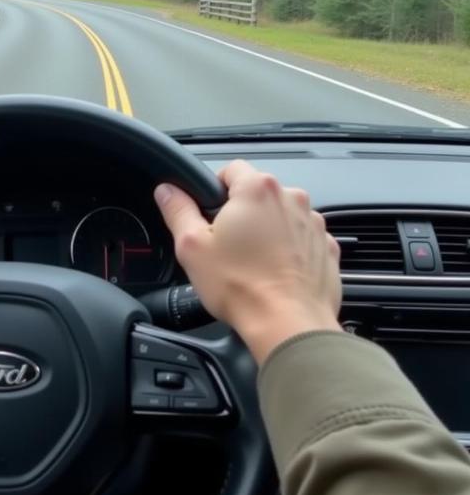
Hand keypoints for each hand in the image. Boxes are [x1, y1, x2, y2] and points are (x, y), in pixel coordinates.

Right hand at [154, 160, 341, 363]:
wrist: (288, 325)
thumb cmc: (241, 287)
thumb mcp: (192, 246)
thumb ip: (178, 210)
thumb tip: (167, 191)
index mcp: (257, 189)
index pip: (231, 169)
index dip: (215, 189)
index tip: (209, 213)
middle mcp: (291, 198)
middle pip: (258, 193)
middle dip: (241, 212)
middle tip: (226, 244)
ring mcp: (314, 223)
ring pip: (281, 215)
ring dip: (267, 230)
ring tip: (252, 263)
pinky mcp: (326, 248)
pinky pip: (301, 239)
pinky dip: (289, 250)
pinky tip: (274, 272)